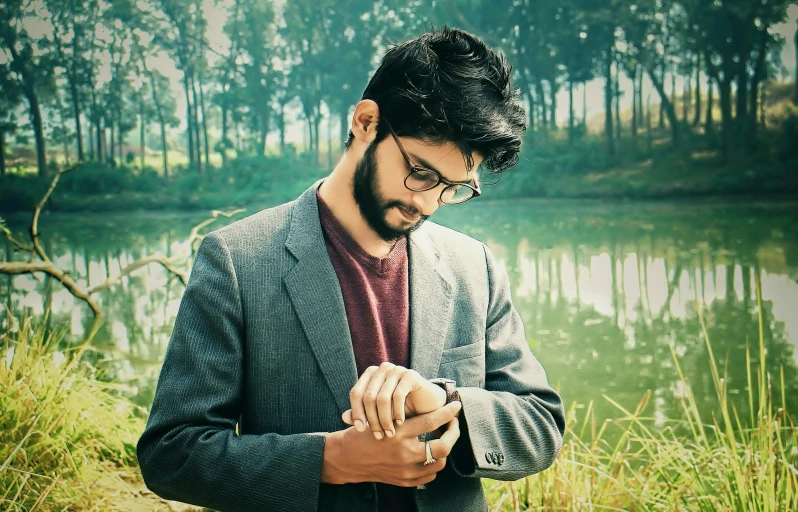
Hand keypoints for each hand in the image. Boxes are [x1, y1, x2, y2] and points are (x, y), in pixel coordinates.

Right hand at [321, 401, 461, 486]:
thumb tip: (426, 404)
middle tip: (454, 424)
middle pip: (442, 446)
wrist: (346, 459)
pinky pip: (430, 476)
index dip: (447, 412)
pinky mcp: (404, 481)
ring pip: (439, 462)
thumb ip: (404, 415)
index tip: (457, 405)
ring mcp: (405, 470)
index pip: (431, 421)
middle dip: (453, 433)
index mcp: (398, 433)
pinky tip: (431, 454)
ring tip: (443, 438)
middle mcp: (404, 453)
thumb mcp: (381, 417)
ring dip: (445, 449)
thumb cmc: (363, 433)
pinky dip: (434, 464)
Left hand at [342, 362, 446, 438]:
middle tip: (378, 436)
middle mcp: (382, 369)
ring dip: (384, 419)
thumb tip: (344, 417)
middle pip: (368, 397)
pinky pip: (397, 396)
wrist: (429, 406)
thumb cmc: (402, 410)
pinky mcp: (410, 374)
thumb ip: (363, 414)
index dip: (356, 412)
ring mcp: (396, 370)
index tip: (360, 430)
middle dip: (372, 419)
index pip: (356, 393)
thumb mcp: (380, 414)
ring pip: (381, 398)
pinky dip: (397, 412)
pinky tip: (400, 423)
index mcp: (371, 374)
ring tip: (389, 433)